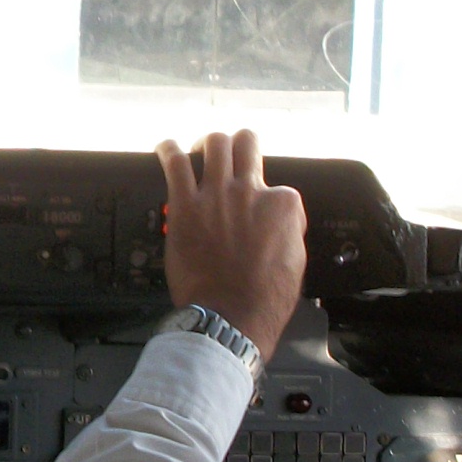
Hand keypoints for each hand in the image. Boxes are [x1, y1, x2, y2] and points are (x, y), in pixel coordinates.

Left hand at [156, 129, 308, 357]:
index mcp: (283, 204)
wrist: (231, 317)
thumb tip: (283, 225)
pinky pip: (175, 163)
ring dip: (206, 144)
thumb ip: (288, 232)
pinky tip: (166, 149)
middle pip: (245, 144)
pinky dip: (169, 151)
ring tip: (198, 150)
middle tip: (229, 154)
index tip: (258, 210)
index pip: (278, 184)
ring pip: (213, 144)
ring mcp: (216, 194)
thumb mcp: (295, 261)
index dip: (268, 197)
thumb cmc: (263, 300)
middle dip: (238, 145)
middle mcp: (250, 190)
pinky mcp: (185, 205)